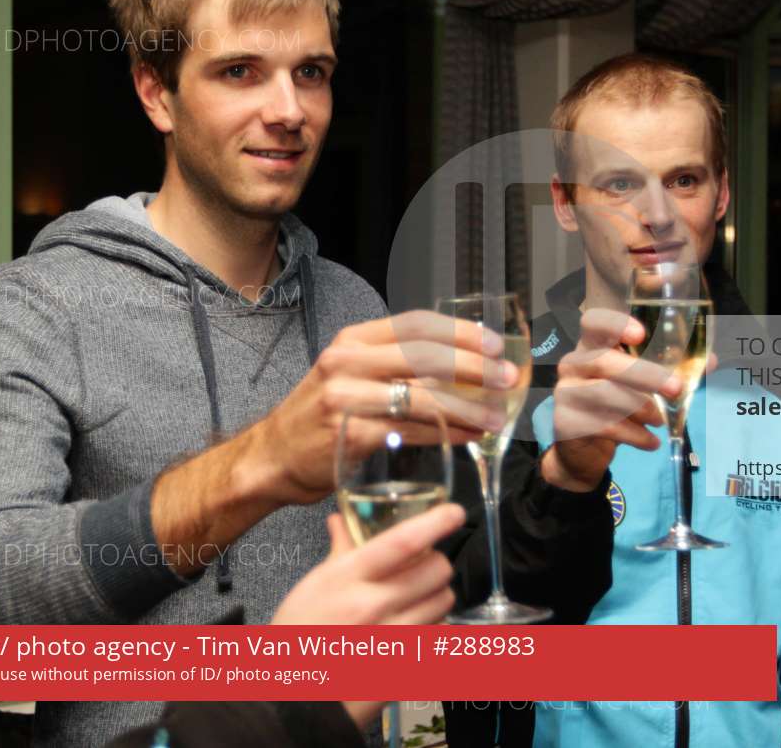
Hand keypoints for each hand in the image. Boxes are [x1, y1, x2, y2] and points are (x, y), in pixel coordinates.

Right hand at [254, 311, 518, 504]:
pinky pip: (411, 431)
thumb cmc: (322, 416)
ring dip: (468, 406)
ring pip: (422, 396)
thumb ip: (396, 366)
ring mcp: (345, 398)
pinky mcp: (348, 435)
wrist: (273, 456)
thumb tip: (463, 365)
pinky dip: (448, 433)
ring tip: (498, 415)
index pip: (416, 323)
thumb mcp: (352, 375)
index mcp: (353, 340)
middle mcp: (347, 362)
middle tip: (507, 378)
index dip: (461, 332)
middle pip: (424, 355)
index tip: (495, 344)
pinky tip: (471, 435)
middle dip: (474, 366)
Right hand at [273, 502, 462, 730]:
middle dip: (436, 563)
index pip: (402, 543)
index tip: (454, 512)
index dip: (434, 523)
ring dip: (437, 594)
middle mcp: (374, 606)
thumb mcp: (312, 587)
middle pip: (436, 570)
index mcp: (347, 579)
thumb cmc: (297, 638)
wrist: (290, 699)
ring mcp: (393, 640)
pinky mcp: (406, 666)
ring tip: (417, 598)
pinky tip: (412, 628)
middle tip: (425, 567)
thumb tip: (342, 519)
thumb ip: (339, 551)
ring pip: (443, 601)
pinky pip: (438, 635)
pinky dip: (433, 626)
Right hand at [541, 308, 682, 491]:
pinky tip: (651, 442)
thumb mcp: (639, 385)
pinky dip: (634, 435)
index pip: (593, 322)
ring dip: (641, 408)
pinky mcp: (566, 422)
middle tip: (676, 388)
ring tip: (661, 421)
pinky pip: (603, 425)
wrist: (582, 450)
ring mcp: (565, 393)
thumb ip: (671, 370)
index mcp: (592, 346)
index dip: (614, 324)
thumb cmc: (615, 406)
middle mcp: (573, 364)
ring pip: (604, 395)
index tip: (641, 334)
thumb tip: (711, 361)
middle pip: (605, 361)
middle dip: (645, 374)